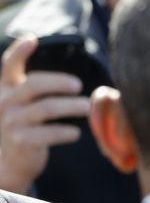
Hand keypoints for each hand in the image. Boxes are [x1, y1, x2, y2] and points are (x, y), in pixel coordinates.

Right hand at [0, 36, 90, 192]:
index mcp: (6, 89)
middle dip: (59, 82)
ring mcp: (12, 122)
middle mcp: (5, 102)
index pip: (8, 65)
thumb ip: (34, 89)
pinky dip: (66, 132)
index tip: (32, 38)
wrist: (9, 163)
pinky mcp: (22, 141)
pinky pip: (49, 133)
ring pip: (47, 108)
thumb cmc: (24, 127)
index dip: (19, 51)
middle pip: (34, 84)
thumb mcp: (21, 105)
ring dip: (71, 106)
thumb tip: (74, 82)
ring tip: (87, 107)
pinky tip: (76, 133)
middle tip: (79, 85)